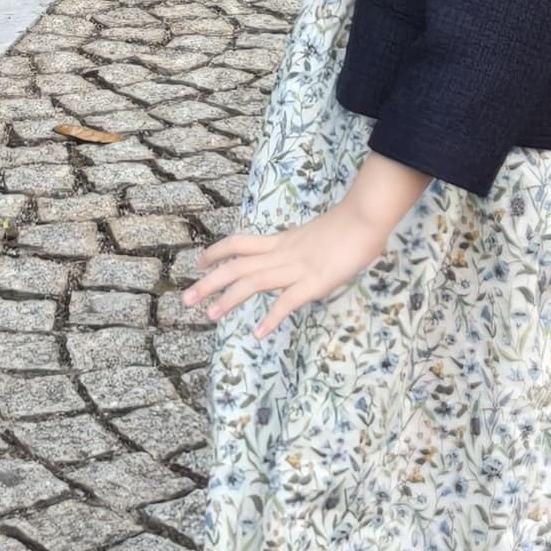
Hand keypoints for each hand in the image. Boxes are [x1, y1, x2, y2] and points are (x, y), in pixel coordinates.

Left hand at [182, 199, 384, 335]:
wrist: (365, 217)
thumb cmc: (348, 225)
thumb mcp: (315, 236)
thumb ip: (302, 248)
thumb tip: (299, 258)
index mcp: (281, 241)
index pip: (239, 243)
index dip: (216, 252)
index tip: (199, 262)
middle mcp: (281, 254)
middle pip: (236, 266)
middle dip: (209, 283)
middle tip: (185, 299)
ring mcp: (296, 268)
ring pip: (253, 282)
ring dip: (228, 300)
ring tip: (210, 316)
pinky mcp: (314, 282)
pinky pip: (287, 301)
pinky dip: (271, 317)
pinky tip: (259, 333)